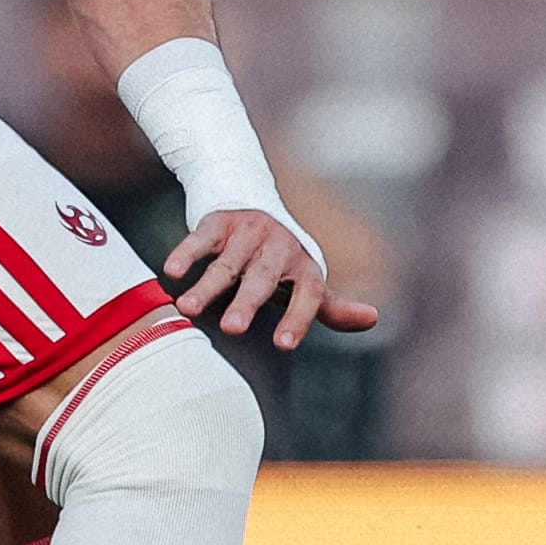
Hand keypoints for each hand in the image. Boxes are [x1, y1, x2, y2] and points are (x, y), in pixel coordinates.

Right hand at [158, 207, 367, 350]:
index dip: (298, 318)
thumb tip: (373, 319)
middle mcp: (278, 247)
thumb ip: (332, 306)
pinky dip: (186, 253)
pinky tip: (172, 271)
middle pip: (261, 278)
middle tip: (232, 329)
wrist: (252, 200)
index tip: (283, 344)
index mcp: (304, 266)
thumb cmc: (280, 258)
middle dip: (246, 302)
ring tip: (186, 309)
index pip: (308, 294)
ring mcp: (246, 233)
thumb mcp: (305, 278)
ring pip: (226, 264)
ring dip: (206, 286)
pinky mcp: (218, 222)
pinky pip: (201, 239)